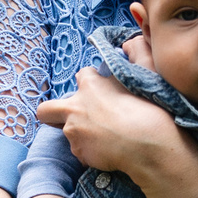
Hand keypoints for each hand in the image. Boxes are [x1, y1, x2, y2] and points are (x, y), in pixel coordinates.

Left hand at [36, 68, 181, 183]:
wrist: (150, 145)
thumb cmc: (149, 112)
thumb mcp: (142, 77)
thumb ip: (132, 60)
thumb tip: (130, 45)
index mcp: (90, 85)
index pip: (82, 75)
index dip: (90, 82)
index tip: (100, 89)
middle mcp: (75, 107)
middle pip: (46, 109)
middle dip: (52, 113)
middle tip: (72, 117)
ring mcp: (74, 131)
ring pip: (68, 132)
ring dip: (82, 134)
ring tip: (106, 138)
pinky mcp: (79, 153)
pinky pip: (80, 152)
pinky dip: (91, 152)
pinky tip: (110, 151)